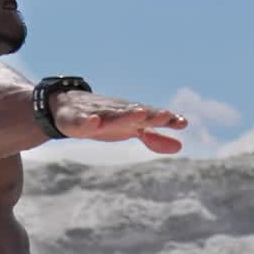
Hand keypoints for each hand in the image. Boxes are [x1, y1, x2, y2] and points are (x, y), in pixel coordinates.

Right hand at [48, 91, 186, 153]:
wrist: (71, 106)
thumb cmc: (108, 118)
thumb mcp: (132, 129)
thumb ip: (154, 138)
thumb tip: (180, 146)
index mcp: (130, 114)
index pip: (151, 116)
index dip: (167, 120)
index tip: (183, 123)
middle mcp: (116, 111)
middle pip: (135, 113)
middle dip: (150, 114)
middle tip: (166, 116)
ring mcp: (96, 114)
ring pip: (112, 115)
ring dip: (125, 114)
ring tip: (139, 114)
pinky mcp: (77, 120)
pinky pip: (83, 122)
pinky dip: (88, 121)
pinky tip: (94, 123)